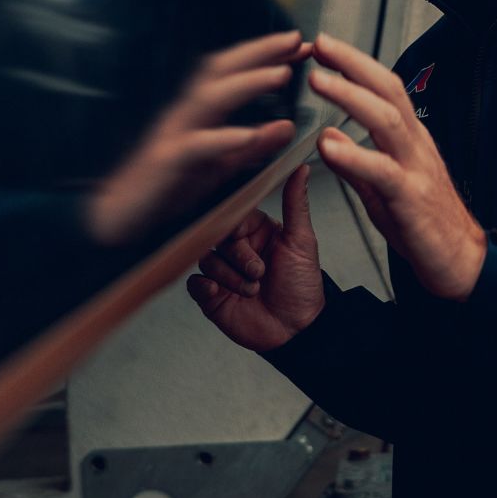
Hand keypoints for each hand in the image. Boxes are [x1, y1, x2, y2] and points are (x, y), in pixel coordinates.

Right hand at [86, 31, 310, 247]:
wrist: (122, 214)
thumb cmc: (168, 184)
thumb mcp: (221, 165)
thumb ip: (254, 145)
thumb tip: (288, 126)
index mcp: (199, 112)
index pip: (234, 72)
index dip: (266, 55)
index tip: (301, 44)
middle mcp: (185, 114)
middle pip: (221, 70)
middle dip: (260, 52)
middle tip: (296, 40)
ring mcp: (174, 134)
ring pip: (210, 99)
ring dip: (248, 83)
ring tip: (281, 75)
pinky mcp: (167, 161)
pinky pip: (197, 146)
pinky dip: (224, 138)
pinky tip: (249, 136)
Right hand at [186, 165, 324, 350]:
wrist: (297, 330)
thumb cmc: (302, 286)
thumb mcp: (302, 241)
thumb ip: (296, 203)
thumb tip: (300, 167)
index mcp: (255, 230)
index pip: (234, 214)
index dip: (237, 226)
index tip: (243, 235)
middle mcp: (236, 248)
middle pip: (216, 236)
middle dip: (238, 257)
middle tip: (259, 272)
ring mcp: (222, 271)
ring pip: (206, 259)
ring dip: (230, 277)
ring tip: (253, 289)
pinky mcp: (210, 294)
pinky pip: (193, 283)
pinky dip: (206, 287)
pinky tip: (221, 293)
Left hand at [308, 33, 486, 300]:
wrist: (462, 262)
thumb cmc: (425, 225)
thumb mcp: (382, 188)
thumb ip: (356, 162)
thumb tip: (329, 138)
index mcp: (410, 140)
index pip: (385, 89)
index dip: (356, 65)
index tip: (326, 48)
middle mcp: (416, 146)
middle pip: (388, 91)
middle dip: (353, 63)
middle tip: (321, 45)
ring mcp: (416, 169)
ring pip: (387, 121)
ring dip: (350, 97)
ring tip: (320, 81)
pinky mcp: (411, 198)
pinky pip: (382, 171)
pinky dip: (354, 155)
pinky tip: (329, 145)